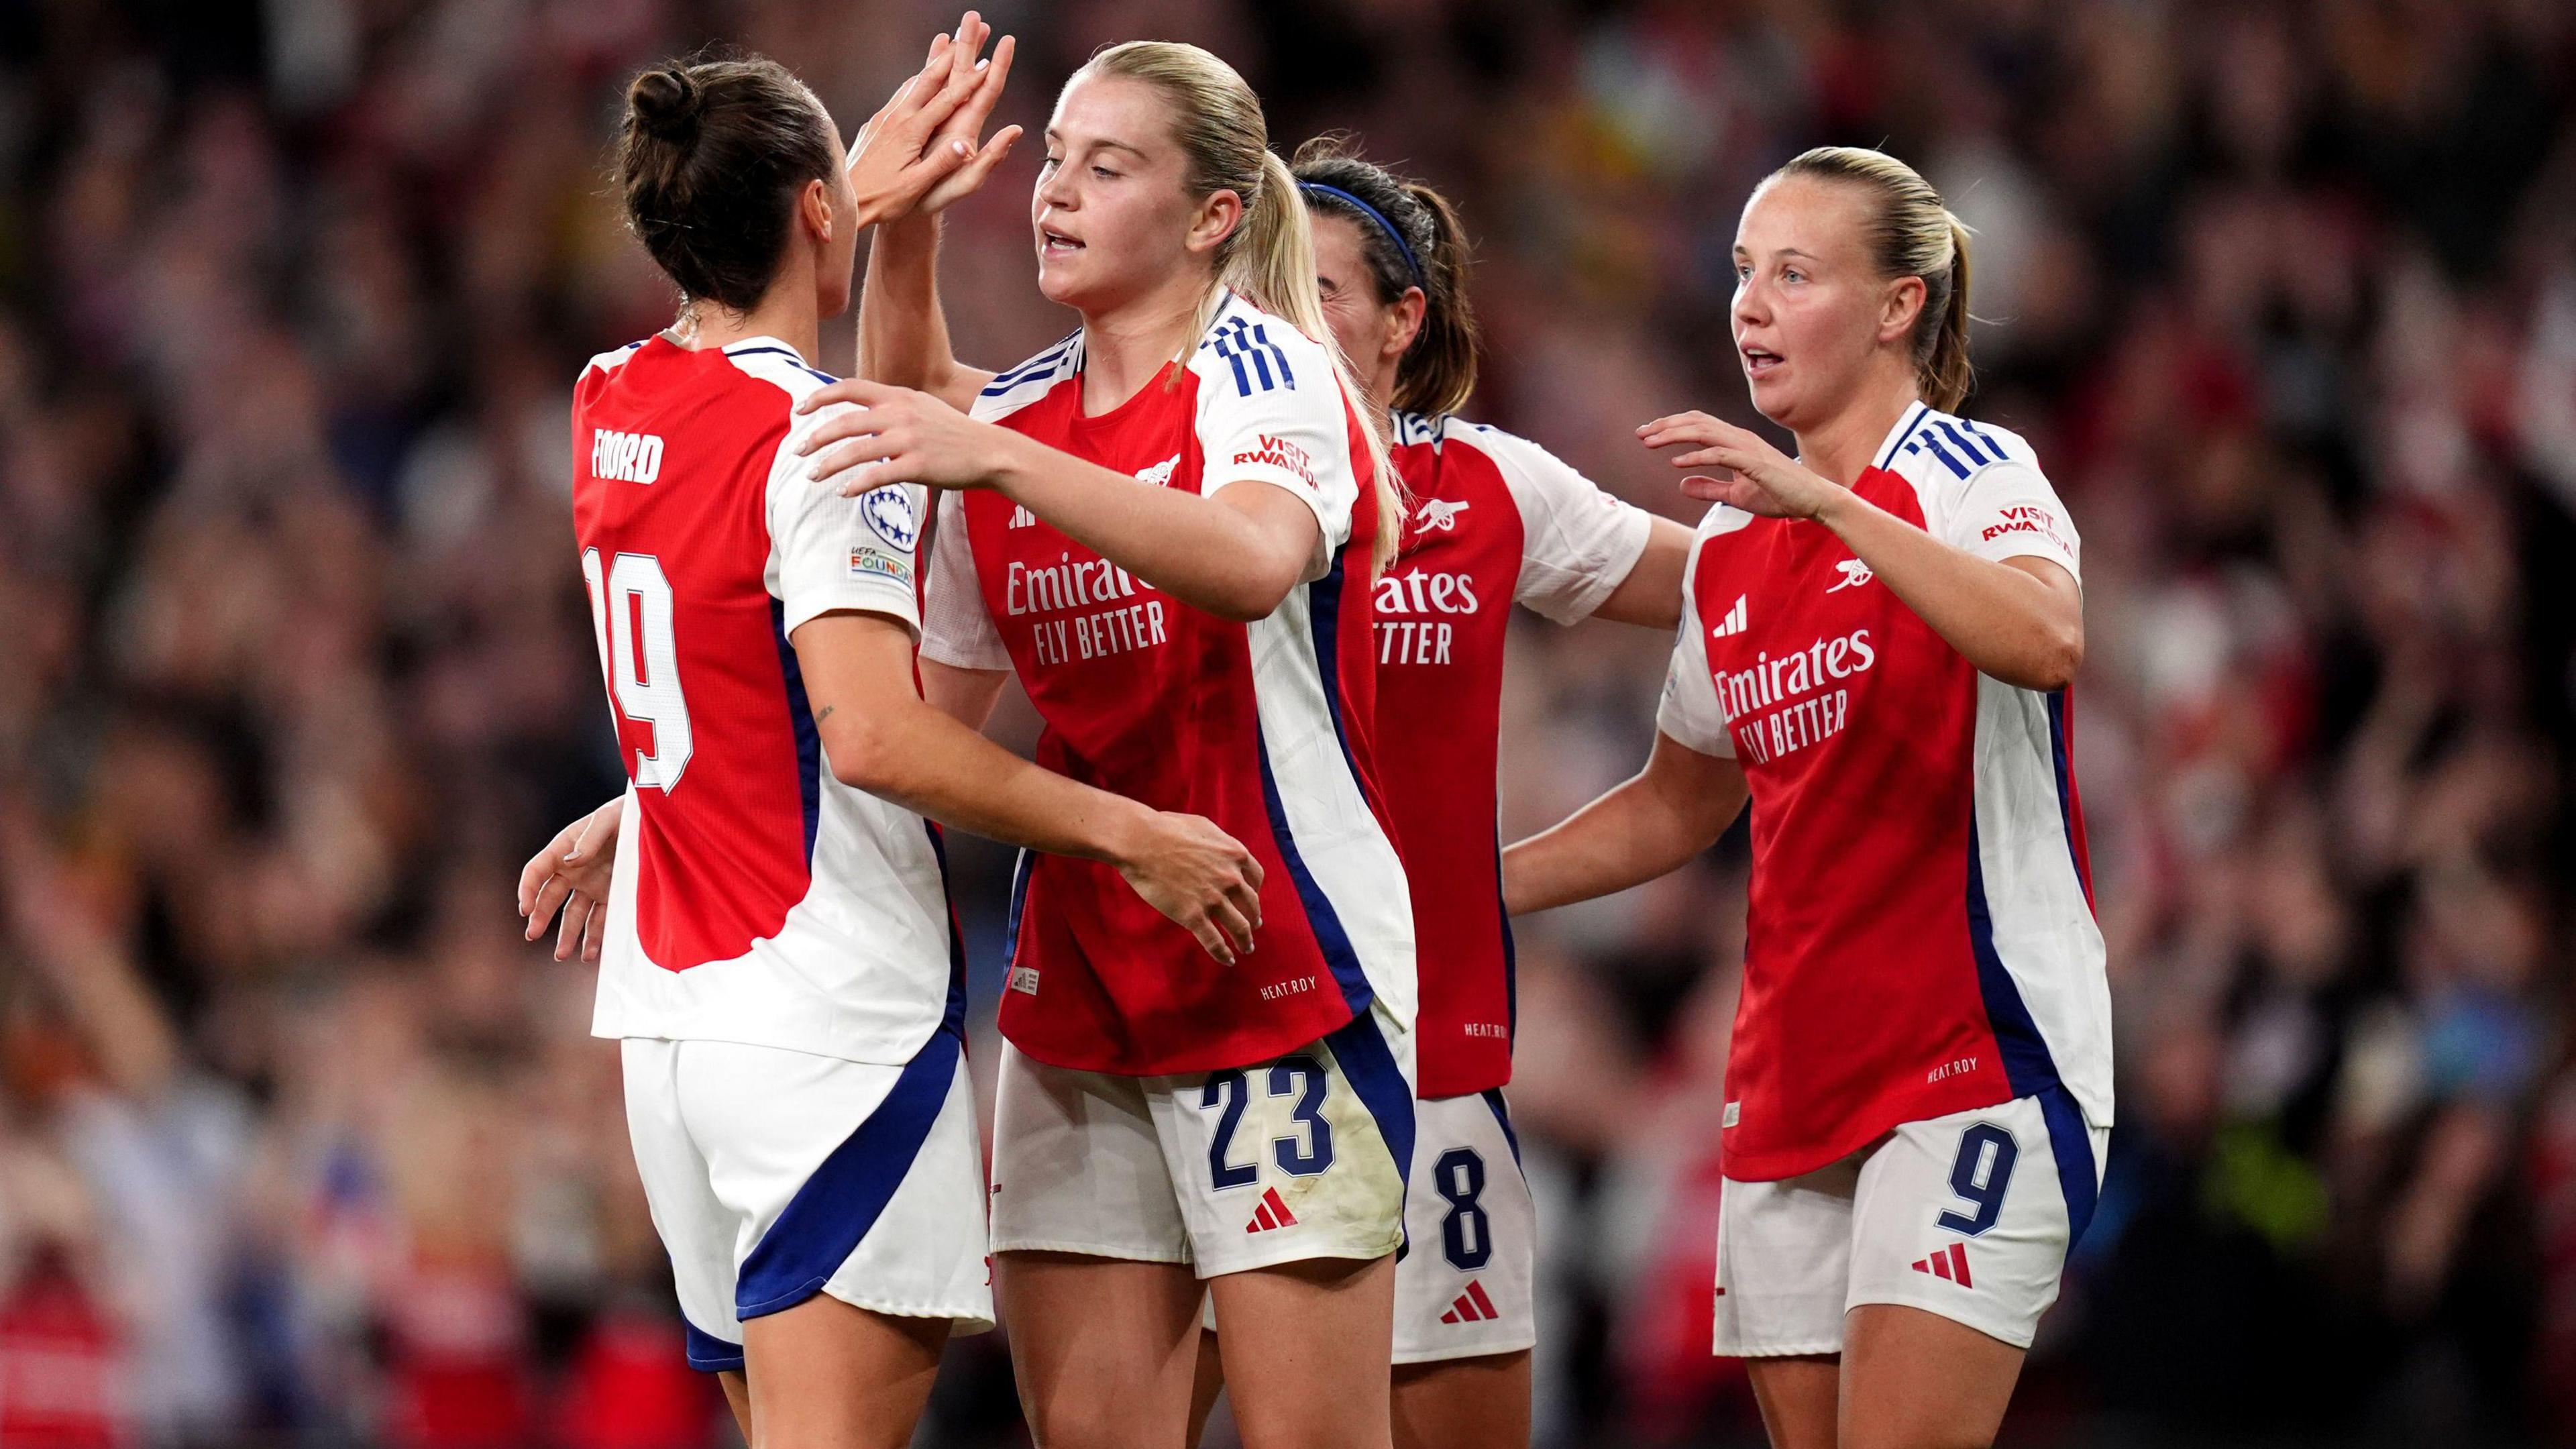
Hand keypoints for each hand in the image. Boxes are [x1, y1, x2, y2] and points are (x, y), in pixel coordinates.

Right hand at [518, 796, 623, 962]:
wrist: (657, 819)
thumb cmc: (628, 812)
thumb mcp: (609, 818)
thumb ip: (590, 837)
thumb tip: (571, 861)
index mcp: (565, 848)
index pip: (537, 871)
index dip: (527, 889)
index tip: (525, 909)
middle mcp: (575, 869)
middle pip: (550, 897)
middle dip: (540, 916)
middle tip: (531, 935)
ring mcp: (592, 884)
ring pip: (574, 914)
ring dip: (566, 935)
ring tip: (561, 955)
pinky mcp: (612, 894)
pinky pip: (600, 919)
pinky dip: (594, 938)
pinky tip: (589, 955)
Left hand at [794, 377, 1012, 491]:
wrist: (989, 450)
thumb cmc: (954, 433)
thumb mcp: (923, 408)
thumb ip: (894, 407)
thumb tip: (862, 415)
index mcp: (899, 396)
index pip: (850, 387)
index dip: (821, 396)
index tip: (800, 409)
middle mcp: (900, 414)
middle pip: (845, 421)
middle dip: (816, 437)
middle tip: (797, 451)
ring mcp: (909, 439)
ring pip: (856, 450)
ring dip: (829, 464)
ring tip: (813, 475)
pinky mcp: (918, 465)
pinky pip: (878, 475)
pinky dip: (857, 484)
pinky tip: (844, 492)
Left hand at [842, 17, 1003, 226]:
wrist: (843, 198)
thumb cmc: (884, 198)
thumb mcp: (917, 185)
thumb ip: (942, 163)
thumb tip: (966, 144)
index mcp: (911, 131)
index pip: (948, 100)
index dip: (970, 81)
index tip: (989, 64)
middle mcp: (897, 117)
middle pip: (928, 80)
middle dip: (951, 58)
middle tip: (967, 38)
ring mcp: (883, 118)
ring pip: (912, 84)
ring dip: (932, 65)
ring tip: (946, 49)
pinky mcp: (875, 124)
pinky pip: (899, 95)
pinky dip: (914, 82)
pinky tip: (915, 82)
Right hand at [1112, 810, 1265, 965]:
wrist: (1141, 841)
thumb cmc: (1167, 829)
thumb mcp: (1204, 827)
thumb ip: (1220, 843)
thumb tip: (1224, 852)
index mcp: (1235, 854)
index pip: (1256, 879)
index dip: (1255, 892)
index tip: (1250, 900)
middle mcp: (1230, 878)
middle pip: (1251, 905)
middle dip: (1254, 918)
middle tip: (1253, 926)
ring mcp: (1213, 899)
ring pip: (1239, 927)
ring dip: (1246, 940)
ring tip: (1247, 948)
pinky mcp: (1193, 916)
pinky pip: (1214, 941)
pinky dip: (1223, 954)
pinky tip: (1228, 960)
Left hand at [1638, 411, 1842, 518]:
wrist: (1813, 500)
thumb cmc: (1779, 494)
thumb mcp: (1736, 495)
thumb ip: (1710, 488)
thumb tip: (1681, 485)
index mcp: (1735, 442)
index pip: (1698, 425)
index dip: (1671, 426)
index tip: (1647, 434)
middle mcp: (1740, 438)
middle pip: (1696, 422)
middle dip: (1665, 426)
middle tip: (1640, 434)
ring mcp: (1748, 448)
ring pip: (1704, 432)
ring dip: (1674, 435)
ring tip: (1650, 442)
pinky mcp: (1755, 463)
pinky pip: (1720, 455)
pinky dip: (1696, 456)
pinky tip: (1676, 463)